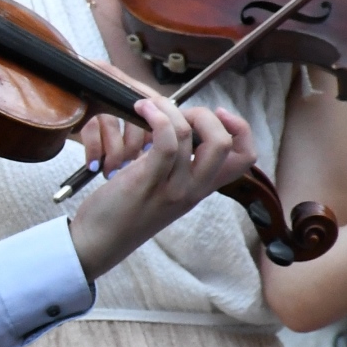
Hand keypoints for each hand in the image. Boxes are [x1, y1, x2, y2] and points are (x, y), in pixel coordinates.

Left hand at [68, 99, 255, 280]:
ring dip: (169, 109)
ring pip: (188, 135)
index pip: (245, 158)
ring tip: (148, 106)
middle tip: (178, 113)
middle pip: (224, 143)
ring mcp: (173, 188)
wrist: (101, 240)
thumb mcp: (163, 184)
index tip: (218, 114)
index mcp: (202, 188)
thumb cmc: (127, 208)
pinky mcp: (148, 183)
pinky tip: (142, 110)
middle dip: (204, 115)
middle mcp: (194, 189)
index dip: (240, 129)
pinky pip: (165, 142)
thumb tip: (181, 125)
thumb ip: (178, 162)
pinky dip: (157, 117)